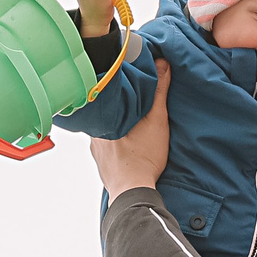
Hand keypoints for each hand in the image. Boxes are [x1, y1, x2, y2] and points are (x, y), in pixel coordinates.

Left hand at [91, 60, 170, 198]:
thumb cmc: (144, 158)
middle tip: (132, 105)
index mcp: (104, 118)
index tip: (127, 84)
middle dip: (118, 108)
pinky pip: (105, 148)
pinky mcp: (101, 164)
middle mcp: (94, 134)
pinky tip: (126, 146)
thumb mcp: (157, 120)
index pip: (108, 95)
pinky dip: (114, 144)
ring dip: (115, 127)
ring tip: (130, 126)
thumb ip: (158, 91)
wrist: (133, 193)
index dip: (118, 88)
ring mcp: (96, 150)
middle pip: (106, 113)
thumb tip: (163, 64)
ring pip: (104, 131)